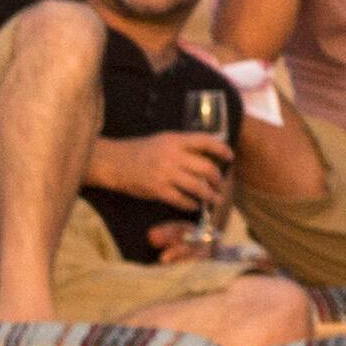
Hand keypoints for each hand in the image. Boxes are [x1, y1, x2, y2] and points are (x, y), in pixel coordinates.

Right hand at [84, 132, 231, 209]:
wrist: (114, 162)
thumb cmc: (140, 150)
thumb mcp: (163, 141)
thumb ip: (183, 146)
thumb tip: (206, 155)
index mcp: (175, 140)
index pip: (205, 141)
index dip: (221, 148)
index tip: (230, 156)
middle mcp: (172, 155)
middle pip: (206, 167)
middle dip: (218, 179)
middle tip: (221, 184)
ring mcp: (165, 173)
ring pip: (197, 186)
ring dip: (210, 195)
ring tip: (215, 199)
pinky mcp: (158, 190)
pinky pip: (181, 200)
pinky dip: (191, 204)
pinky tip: (194, 206)